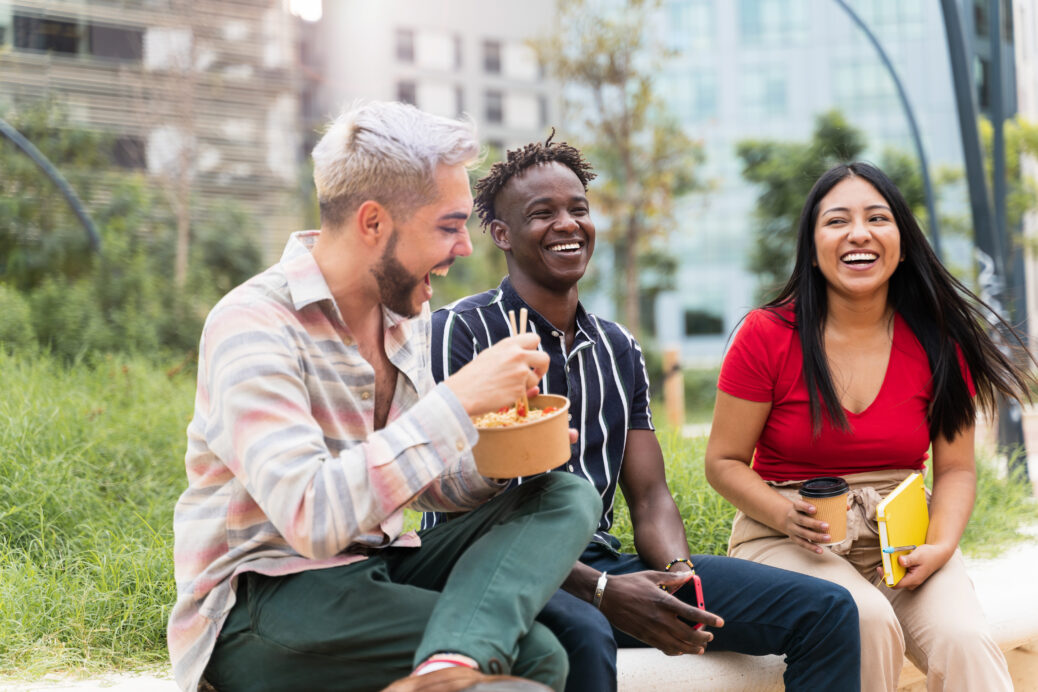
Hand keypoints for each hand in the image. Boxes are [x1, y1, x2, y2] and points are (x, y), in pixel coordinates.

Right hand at [444, 333, 549, 415]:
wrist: (463, 393)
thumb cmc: (474, 375)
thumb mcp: (491, 356)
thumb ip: (510, 355)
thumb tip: (528, 363)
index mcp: (509, 344)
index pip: (534, 338)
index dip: (535, 348)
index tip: (531, 356)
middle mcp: (517, 356)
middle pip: (544, 358)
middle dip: (543, 367)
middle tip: (536, 374)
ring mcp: (520, 373)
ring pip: (535, 379)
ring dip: (526, 385)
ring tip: (507, 387)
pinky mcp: (519, 389)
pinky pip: (526, 392)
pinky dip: (518, 395)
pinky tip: (503, 393)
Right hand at [598, 570, 722, 655]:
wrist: (607, 596)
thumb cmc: (630, 583)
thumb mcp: (651, 576)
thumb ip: (672, 578)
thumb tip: (689, 576)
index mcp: (665, 601)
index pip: (693, 613)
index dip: (709, 619)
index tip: (720, 623)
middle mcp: (661, 618)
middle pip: (690, 634)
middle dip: (704, 637)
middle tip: (709, 636)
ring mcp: (653, 630)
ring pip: (679, 645)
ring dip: (693, 648)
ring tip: (701, 647)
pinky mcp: (645, 637)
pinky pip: (665, 648)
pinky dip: (676, 650)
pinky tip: (681, 649)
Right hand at [782, 498, 832, 553]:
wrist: (786, 519)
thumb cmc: (804, 511)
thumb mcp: (809, 505)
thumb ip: (827, 505)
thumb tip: (846, 507)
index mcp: (796, 506)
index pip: (798, 504)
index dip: (805, 507)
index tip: (815, 509)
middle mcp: (792, 517)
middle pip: (802, 520)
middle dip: (814, 524)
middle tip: (827, 526)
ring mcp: (792, 528)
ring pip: (803, 533)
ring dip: (816, 536)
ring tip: (828, 538)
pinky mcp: (793, 538)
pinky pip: (802, 543)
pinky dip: (811, 547)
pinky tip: (820, 550)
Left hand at [883, 544, 952, 589]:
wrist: (938, 554)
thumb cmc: (930, 555)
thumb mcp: (919, 555)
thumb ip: (909, 559)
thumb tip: (900, 561)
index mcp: (914, 579)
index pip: (895, 584)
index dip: (886, 577)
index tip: (880, 568)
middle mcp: (912, 582)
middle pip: (894, 581)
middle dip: (888, 571)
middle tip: (885, 561)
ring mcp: (911, 579)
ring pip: (897, 577)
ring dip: (892, 569)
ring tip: (892, 559)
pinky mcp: (911, 575)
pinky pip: (900, 574)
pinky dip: (896, 567)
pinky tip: (897, 559)